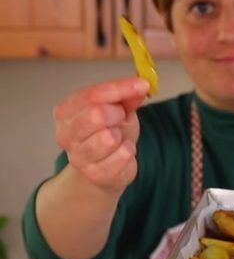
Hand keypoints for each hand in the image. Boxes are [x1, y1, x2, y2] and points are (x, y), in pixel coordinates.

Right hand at [54, 77, 149, 192]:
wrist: (106, 169)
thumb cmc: (109, 133)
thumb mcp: (118, 109)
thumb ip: (127, 97)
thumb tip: (141, 84)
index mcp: (66, 111)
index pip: (93, 94)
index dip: (120, 88)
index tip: (143, 84)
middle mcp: (65, 134)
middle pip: (96, 114)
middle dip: (117, 114)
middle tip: (120, 118)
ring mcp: (78, 156)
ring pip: (108, 137)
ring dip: (122, 135)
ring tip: (118, 138)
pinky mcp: (94, 174)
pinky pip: (122, 155)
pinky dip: (129, 151)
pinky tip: (122, 152)